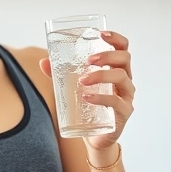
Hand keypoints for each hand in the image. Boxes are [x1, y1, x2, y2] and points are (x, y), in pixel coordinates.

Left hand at [40, 30, 134, 150]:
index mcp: (116, 70)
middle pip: (125, 59)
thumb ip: (60, 75)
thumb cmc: (87, 108)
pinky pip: (116, 101)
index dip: (115, 38)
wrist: (94, 137)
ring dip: (101, 75)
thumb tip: (44, 62)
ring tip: (83, 80)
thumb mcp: (74, 88)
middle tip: (89, 60)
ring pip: (122, 77)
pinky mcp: (124, 112)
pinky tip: (86, 97)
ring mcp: (126, 96)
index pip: (122, 49)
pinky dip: (101, 97)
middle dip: (107, 56)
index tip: (101, 34)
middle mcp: (125, 80)